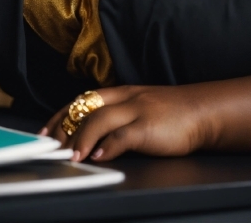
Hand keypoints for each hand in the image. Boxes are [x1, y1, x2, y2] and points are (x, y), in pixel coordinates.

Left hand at [40, 84, 210, 161]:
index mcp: (123, 93)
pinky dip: (107, 147)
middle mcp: (126, 98)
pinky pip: (121, 136)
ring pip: (99, 119)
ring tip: (71, 155)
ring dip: (81, 138)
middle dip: (64, 127)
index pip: (83, 99)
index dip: (62, 114)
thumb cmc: (173, 113)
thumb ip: (120, 115)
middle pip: (85, 106)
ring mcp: (137, 111)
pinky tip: (99, 158)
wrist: (203, 112)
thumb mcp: (142, 106)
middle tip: (51, 145)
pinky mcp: (148, 127)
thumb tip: (95, 134)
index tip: (47, 130)